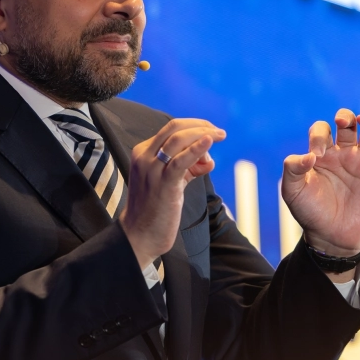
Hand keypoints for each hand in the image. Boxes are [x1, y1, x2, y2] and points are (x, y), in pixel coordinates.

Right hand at [119, 118, 225, 269]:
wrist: (140, 235)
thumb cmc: (155, 209)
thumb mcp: (170, 181)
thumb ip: (187, 168)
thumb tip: (208, 160)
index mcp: (143, 152)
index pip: (170, 129)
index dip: (194, 127)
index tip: (211, 132)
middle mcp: (145, 157)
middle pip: (175, 128)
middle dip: (200, 125)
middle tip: (220, 132)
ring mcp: (152, 169)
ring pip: (178, 139)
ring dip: (203, 133)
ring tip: (220, 136)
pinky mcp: (163, 183)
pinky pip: (181, 160)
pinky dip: (197, 148)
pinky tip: (209, 141)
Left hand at [282, 109, 359, 257]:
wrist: (330, 236)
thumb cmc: (309, 212)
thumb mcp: (292, 191)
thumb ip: (292, 169)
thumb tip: (309, 155)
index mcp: (321, 153)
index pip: (321, 130)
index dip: (318, 136)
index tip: (315, 156)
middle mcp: (342, 154)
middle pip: (348, 123)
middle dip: (345, 117)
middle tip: (342, 123)